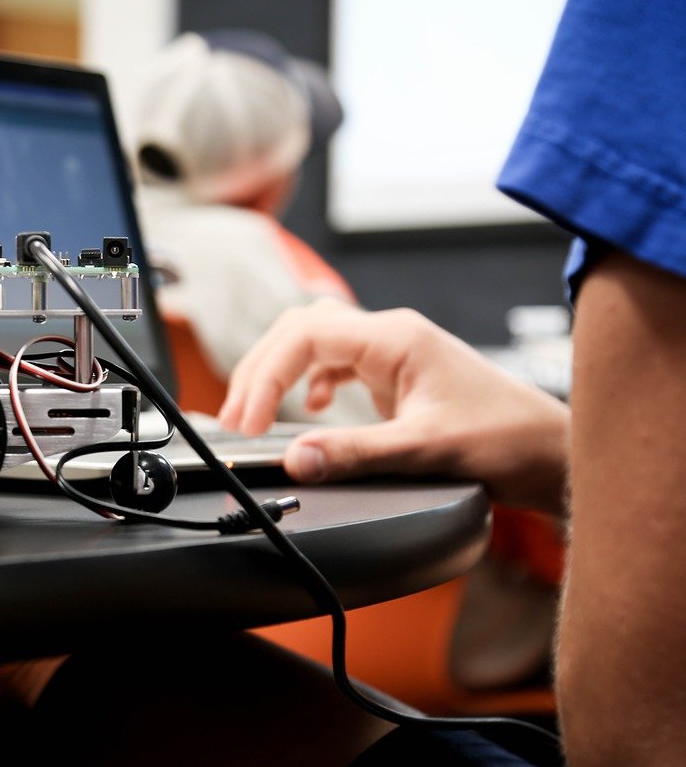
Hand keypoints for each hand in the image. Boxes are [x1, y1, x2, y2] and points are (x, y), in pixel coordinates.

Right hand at [218, 300, 569, 513]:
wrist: (551, 453)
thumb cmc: (506, 442)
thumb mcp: (424, 451)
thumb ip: (355, 453)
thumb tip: (298, 459)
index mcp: (394, 338)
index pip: (304, 336)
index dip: (265, 376)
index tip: (249, 421)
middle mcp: (390, 335)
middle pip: (299, 329)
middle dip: (260, 369)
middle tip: (237, 418)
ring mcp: (393, 350)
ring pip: (314, 341)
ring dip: (279, 371)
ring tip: (255, 412)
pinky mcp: (396, 372)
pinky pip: (335, 360)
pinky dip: (308, 380)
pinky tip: (310, 409)